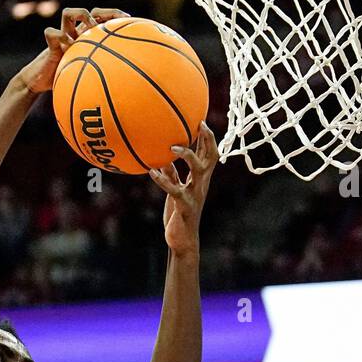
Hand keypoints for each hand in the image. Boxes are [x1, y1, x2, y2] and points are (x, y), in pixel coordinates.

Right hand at [17, 7, 128, 94]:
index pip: (101, 18)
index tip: (129, 19)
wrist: (38, 81)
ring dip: (81, 16)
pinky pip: (52, 33)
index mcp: (85, 38)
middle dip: (103, 12)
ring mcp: (62, 37)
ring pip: (68, 13)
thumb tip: (123, 91)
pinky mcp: (50, 44)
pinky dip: (60, 36)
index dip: (114, 15)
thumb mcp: (84, 79)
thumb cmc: (63, 81)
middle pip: (89, 11)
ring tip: (91, 27)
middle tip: (116, 20)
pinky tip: (67, 45)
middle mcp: (74, 33)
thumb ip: (99, 76)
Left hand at [149, 122, 217, 258]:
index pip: (209, 155)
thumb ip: (172, 175)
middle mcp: (202, 185)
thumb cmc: (178, 215)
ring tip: (173, 147)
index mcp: (200, 180)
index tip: (202, 121)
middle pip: (210, 157)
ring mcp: (195, 194)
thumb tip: (162, 158)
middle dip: (207, 139)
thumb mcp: (175, 191)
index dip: (207, 138)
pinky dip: (163, 180)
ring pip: (198, 170)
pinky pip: (174, 189)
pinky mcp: (185, 206)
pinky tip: (151, 172)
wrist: (183, 241)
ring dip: (187, 156)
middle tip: (200, 124)